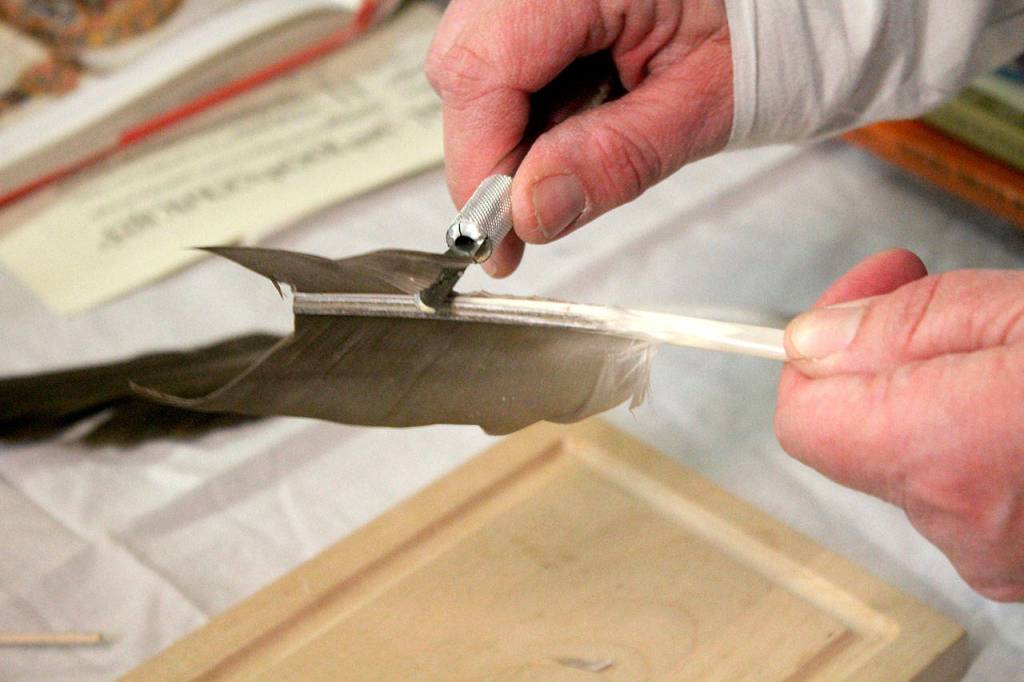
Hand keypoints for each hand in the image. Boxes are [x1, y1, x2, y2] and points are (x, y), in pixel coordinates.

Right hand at [425, 0, 732, 275]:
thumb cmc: (773, 21)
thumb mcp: (706, 101)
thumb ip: (617, 158)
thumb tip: (533, 212)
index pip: (481, 68)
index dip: (479, 161)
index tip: (498, 235)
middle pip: (463, 61)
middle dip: (489, 152)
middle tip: (528, 218)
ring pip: (474, 60)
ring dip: (508, 130)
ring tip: (570, 161)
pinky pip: (503, 50)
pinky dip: (525, 103)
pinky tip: (574, 121)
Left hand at [776, 249, 1023, 600]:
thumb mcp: (1017, 312)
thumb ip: (904, 325)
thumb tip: (812, 342)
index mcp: (943, 448)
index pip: (801, 414)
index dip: (822, 349)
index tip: (866, 297)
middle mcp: (955, 520)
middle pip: (855, 432)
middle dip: (885, 362)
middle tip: (944, 308)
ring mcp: (988, 552)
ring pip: (908, 458)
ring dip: (933, 402)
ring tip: (1000, 359)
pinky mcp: (1014, 563)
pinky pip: (955, 491)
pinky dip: (971, 445)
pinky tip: (1013, 408)